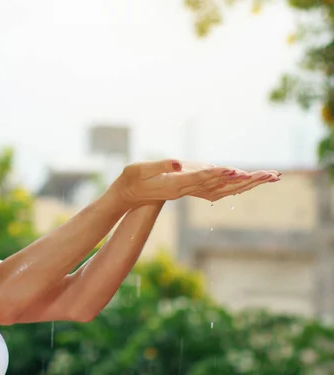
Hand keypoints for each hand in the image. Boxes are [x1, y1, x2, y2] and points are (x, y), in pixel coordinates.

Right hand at [108, 159, 277, 204]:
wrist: (128, 195)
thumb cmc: (131, 179)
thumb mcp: (139, 170)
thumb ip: (159, 165)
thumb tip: (177, 162)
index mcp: (175, 185)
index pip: (201, 179)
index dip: (218, 174)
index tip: (235, 169)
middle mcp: (186, 189)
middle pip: (220, 186)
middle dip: (246, 180)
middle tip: (270, 175)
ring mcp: (189, 191)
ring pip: (223, 189)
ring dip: (246, 183)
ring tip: (269, 177)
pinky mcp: (190, 188)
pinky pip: (217, 189)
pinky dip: (233, 186)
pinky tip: (244, 183)